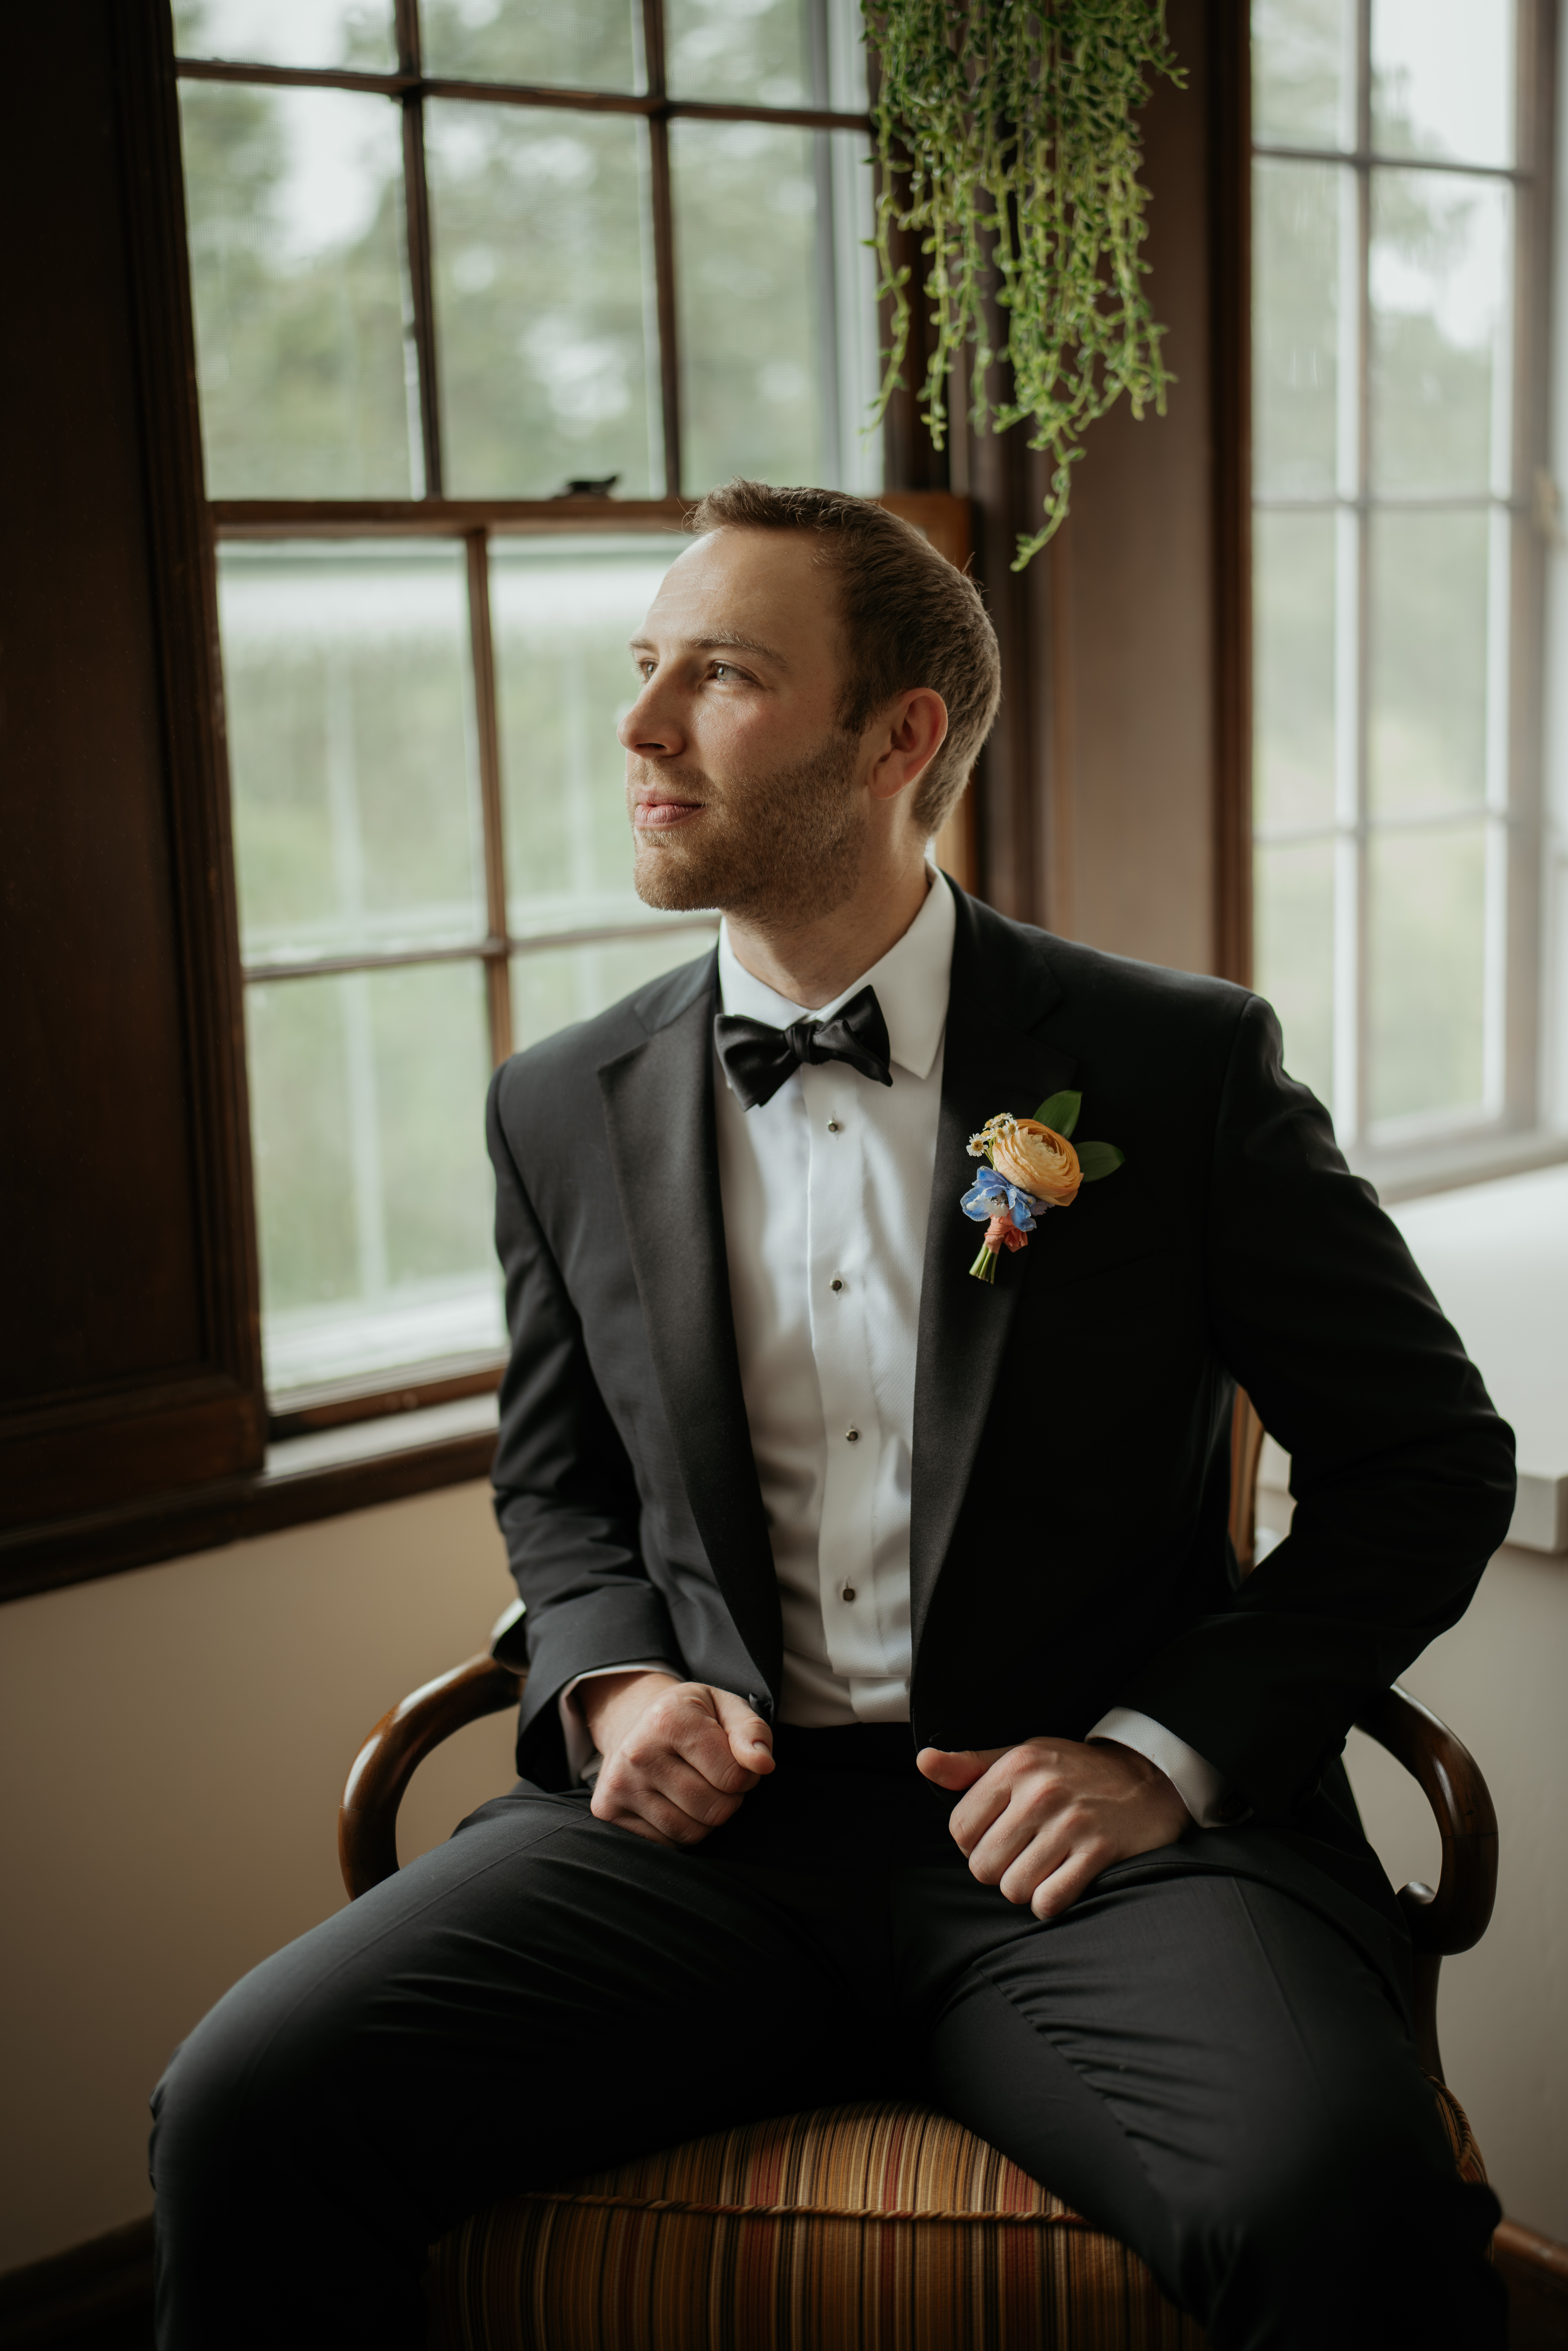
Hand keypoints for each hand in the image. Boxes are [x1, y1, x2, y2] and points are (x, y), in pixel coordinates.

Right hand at [583, 1671, 773, 1847]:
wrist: (633, 1721)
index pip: (734, 1776)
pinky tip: (670, 1801)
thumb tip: (763, 1764)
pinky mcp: (608, 1811)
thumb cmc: (689, 1717)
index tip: (731, 1759)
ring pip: (692, 1832)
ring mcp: (619, 1785)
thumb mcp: (725, 1708)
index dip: (745, 1774)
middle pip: (715, 1809)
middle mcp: (638, 1752)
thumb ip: (752, 1732)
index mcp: (669, 1719)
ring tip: (694, 1787)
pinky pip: (667, 1844)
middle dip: (727, 1799)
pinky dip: (679, 1830)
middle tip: (713, 1777)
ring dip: (705, 1818)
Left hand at [917, 1736, 1188, 1919]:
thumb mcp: (1022, 1756)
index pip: (960, 1829)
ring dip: (1025, 1887)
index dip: (972, 1842)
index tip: (995, 1835)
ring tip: (1042, 1865)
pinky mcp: (1099, 1851)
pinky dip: (1050, 1902)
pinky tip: (1061, 1881)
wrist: (1146, 1779)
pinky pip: (1050, 1901)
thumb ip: (970, 1766)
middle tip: (1021, 1853)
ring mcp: (1071, 1823)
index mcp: (1015, 1767)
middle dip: (998, 1868)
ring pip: (1013, 1888)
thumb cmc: (1073, 1771)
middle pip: (983, 1865)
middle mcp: (1040, 1793)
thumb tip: (923, 1761)